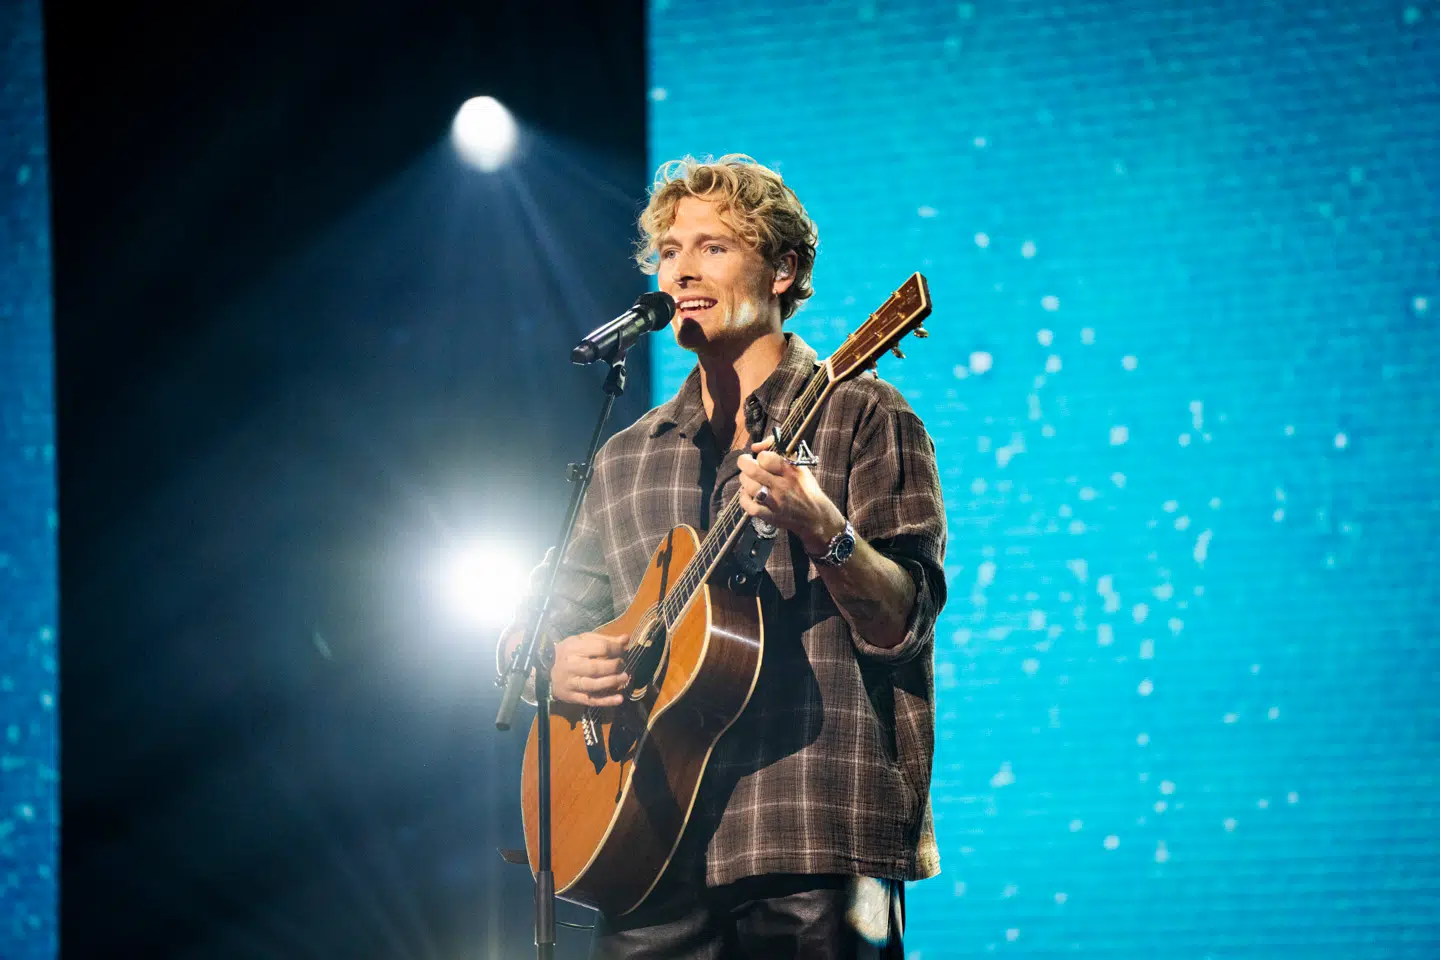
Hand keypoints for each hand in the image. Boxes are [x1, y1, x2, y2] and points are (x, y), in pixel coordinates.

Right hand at [551, 631, 630, 706]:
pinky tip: (619, 699)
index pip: (599, 648)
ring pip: (594, 685)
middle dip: (614, 666)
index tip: (622, 650)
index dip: (615, 649)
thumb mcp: (582, 641)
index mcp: (572, 648)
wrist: (546, 671)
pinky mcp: (573, 697)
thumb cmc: (569, 653)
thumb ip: (604, 640)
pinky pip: (591, 700)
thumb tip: (626, 639)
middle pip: (596, 667)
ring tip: (624, 677)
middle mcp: (570, 666)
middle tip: (622, 664)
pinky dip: (607, 701)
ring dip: (613, 682)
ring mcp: (571, 683)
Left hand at [737, 437, 845, 555]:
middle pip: (753, 471)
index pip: (766, 458)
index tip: (760, 457)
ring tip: (748, 479)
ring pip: (749, 487)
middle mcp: (782, 487)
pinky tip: (748, 495)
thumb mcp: (799, 465)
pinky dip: (744, 499)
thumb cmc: (805, 488)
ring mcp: (776, 503)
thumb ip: (779, 450)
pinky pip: (750, 507)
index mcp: (790, 472)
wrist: (815, 516)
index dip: (760, 455)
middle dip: (743, 463)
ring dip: (744, 481)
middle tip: (745, 463)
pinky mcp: (770, 516)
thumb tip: (756, 446)